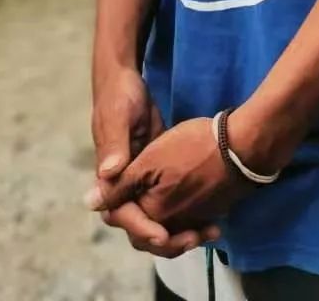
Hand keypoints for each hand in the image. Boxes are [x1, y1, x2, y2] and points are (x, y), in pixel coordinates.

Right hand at [88, 68, 216, 257]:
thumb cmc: (119, 96)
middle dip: (167, 238)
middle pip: (141, 224)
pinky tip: (212, 215)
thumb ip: (114, 145)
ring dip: (181, 229)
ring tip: (210, 231)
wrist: (125, 80)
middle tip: (196, 238)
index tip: (164, 236)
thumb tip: (107, 174)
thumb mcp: (118, 117)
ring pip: (158, 217)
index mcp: (109, 176)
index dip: (142, 228)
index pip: (122, 215)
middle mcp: (124, 184)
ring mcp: (142, 179)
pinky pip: (170, 201)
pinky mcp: (157, 172)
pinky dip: (187, 211)